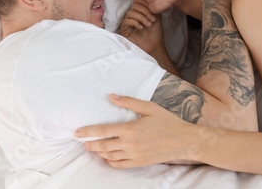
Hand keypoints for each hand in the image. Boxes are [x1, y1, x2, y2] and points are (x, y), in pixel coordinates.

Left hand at [74, 94, 192, 168]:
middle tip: (82, 142)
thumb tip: (112, 96)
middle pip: (103, 146)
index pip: (103, 130)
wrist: (184, 140)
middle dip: (90, 144)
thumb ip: (129, 102)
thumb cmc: (167, 121)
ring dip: (99, 153)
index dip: (88, 132)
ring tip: (93, 148)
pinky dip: (110, 162)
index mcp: (131, 128)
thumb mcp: (149, 107)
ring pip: (110, 156)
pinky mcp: (139, 162)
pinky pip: (120, 165)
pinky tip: (107, 158)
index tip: (77, 133)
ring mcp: (134, 155)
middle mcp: (130, 144)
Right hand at [120, 0, 162, 54]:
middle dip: (145, 11)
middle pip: (135, 5)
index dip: (146, 3)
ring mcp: (128, 22)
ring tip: (149, 24)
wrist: (154, 47)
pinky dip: (135, 23)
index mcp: (140, 11)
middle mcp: (133, 15)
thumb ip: (152, 8)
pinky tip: (142, 28)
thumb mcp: (156, 17)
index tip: (155, 11)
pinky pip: (126, 21)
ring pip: (131, 12)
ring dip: (142, 17)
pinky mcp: (124, 30)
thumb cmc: (155, 33)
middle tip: (153, 19)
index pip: (138, 0)